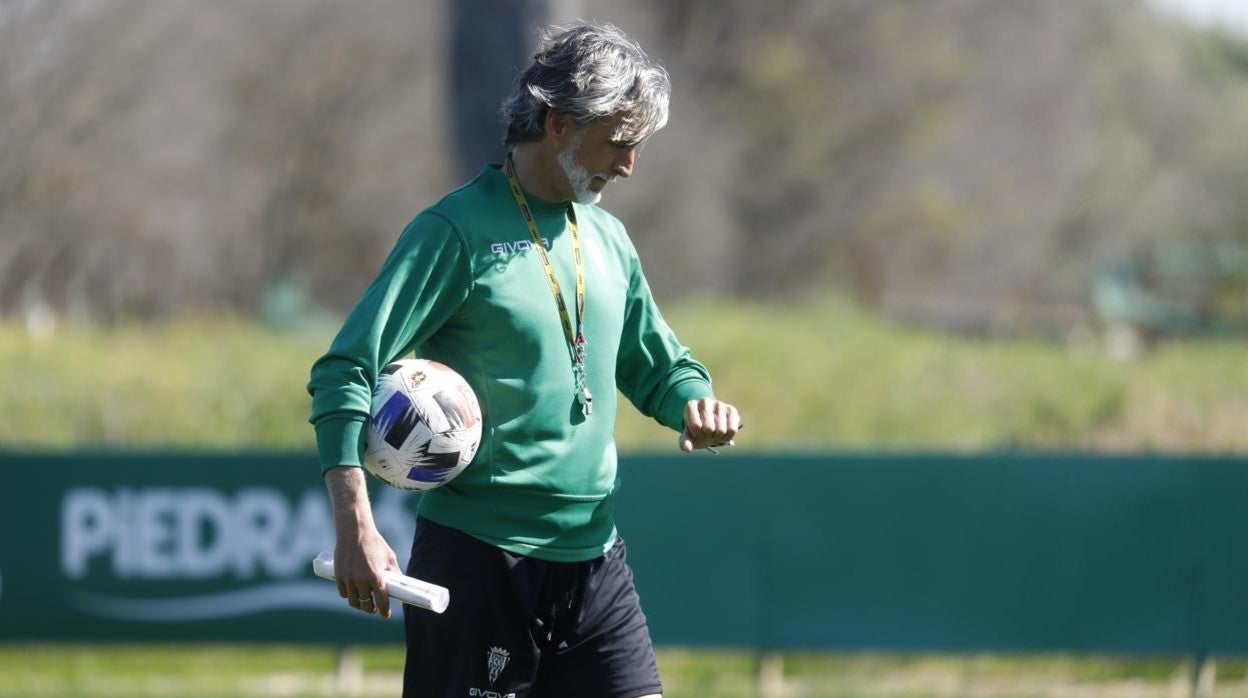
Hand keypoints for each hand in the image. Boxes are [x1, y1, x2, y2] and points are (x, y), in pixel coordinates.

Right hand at [324, 466, 400, 618]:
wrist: (354, 531)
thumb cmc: (375, 543)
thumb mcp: (389, 557)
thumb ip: (394, 572)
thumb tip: (399, 586)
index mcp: (376, 576)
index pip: (381, 601)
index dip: (384, 611)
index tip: (386, 615)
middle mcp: (361, 580)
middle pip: (366, 605)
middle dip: (371, 609)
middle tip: (375, 608)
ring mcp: (348, 579)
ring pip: (353, 601)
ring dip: (360, 604)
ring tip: (365, 602)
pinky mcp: (338, 576)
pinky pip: (343, 593)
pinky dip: (349, 595)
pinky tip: (354, 592)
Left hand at [678, 397, 741, 452]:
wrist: (708, 425)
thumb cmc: (696, 431)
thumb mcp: (688, 437)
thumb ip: (684, 442)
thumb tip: (687, 448)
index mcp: (691, 406)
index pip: (695, 426)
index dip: (696, 435)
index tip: (695, 432)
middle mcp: (705, 401)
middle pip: (709, 428)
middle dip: (707, 436)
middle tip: (706, 434)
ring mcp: (719, 404)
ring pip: (721, 430)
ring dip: (717, 437)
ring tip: (714, 433)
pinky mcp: (731, 410)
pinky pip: (732, 429)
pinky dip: (727, 437)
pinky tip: (723, 434)